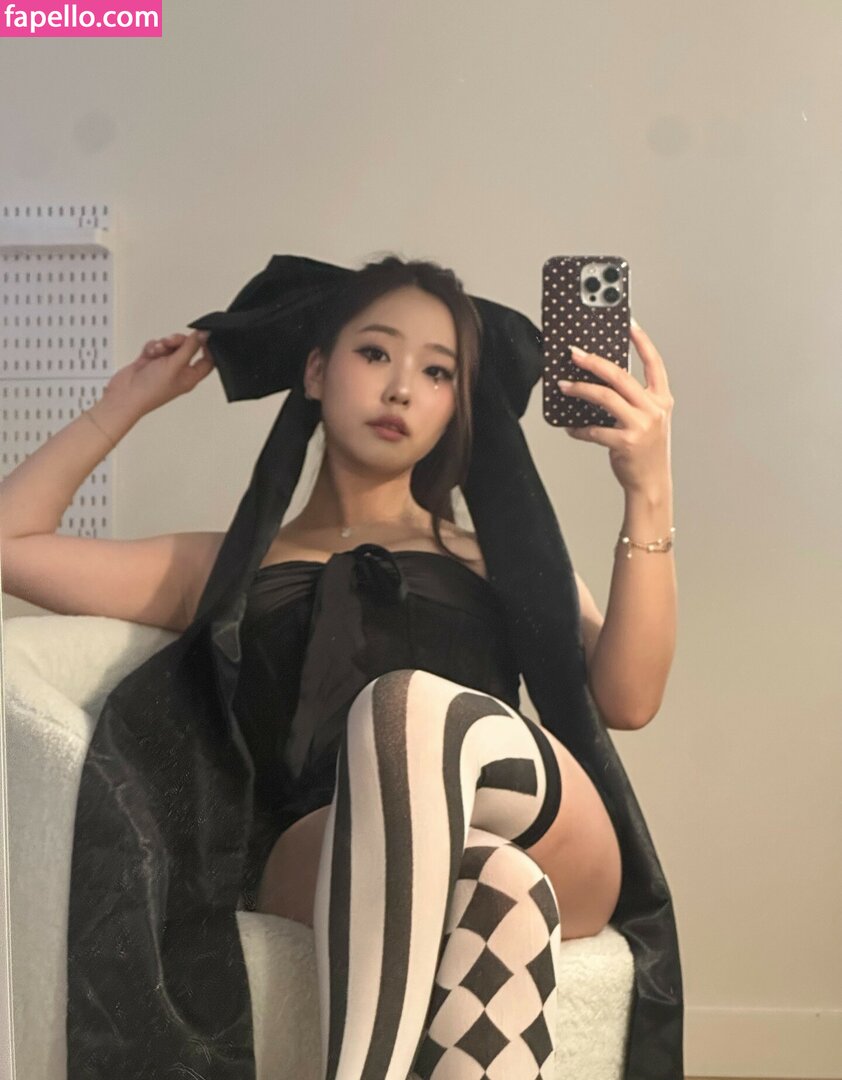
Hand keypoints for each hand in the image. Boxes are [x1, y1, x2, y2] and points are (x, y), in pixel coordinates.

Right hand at [102, 330, 214, 415]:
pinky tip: (148, 354)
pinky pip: (156, 346)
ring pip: (170, 345)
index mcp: (190, 377)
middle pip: (188, 348)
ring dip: (163, 344)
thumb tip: (204, 335)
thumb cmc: (150, 390)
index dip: (208, 347)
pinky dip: (152, 347)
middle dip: (178, 341)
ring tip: (157, 350)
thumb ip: (190, 347)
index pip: (208, 361)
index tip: (202, 336)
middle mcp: (179, 372)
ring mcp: (164, 366)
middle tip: (170, 342)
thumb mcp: (175, 365)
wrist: (125, 394)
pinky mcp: (150, 361)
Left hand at [559, 320, 673, 495]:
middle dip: (594, 361)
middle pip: (620, 375)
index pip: (654, 362)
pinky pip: (594, 429)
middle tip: (574, 353)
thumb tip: (600, 381)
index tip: (627, 323)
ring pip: (605, 397)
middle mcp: (654, 408)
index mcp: (662, 399)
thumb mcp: (648, 420)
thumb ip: (633, 400)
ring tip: (563, 385)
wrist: (651, 483)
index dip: (641, 340)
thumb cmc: (646, 451)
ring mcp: (641, 425)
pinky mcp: (626, 442)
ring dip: (580, 389)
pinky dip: (578, 428)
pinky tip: (570, 428)